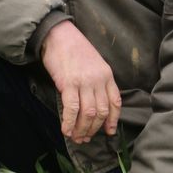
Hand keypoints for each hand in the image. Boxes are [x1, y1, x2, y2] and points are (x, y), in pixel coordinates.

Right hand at [41, 21, 121, 142]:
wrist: (57, 34)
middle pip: (101, 111)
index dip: (112, 120)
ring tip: (76, 137)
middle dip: (94, 128)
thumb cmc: (73, 47)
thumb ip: (97, 80)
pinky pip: (71, 109)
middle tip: (86, 138)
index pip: (115, 102)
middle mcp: (98, 80)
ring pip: (88, 113)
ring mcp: (84, 82)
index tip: (108, 131)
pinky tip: (66, 130)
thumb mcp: (93, 62)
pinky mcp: (68, 84)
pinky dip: (69, 122)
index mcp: (107, 74)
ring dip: (82, 129)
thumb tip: (92, 101)